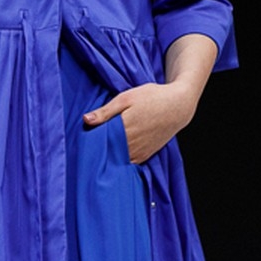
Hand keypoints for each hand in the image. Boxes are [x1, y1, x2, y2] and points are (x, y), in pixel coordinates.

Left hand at [83, 81, 198, 163]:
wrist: (178, 107)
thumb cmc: (152, 98)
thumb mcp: (127, 98)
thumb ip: (106, 111)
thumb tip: (85, 120)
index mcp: (125, 127)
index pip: (100, 141)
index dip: (90, 140)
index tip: (82, 138)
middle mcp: (132, 143)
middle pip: (107, 152)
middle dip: (98, 149)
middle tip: (87, 145)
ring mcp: (140, 151)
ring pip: (117, 160)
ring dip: (108, 156)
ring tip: (101, 148)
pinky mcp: (146, 155)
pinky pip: (129, 163)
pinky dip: (120, 160)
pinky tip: (114, 153)